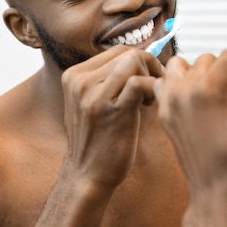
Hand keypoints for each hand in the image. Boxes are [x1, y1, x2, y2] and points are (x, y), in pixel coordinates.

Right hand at [60, 46, 162, 188]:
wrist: (86, 175)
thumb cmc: (97, 138)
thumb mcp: (90, 102)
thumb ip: (106, 79)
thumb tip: (137, 58)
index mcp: (74, 76)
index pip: (116, 51)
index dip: (139, 61)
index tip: (147, 79)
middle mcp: (81, 82)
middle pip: (127, 53)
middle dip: (149, 67)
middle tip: (153, 88)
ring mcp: (95, 96)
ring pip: (134, 61)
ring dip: (150, 76)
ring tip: (146, 99)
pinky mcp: (113, 111)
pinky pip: (139, 82)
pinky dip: (152, 88)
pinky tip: (147, 105)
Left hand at [153, 50, 226, 226]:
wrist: (222, 197)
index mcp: (208, 92)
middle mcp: (183, 94)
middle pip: (207, 60)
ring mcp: (170, 106)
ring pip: (181, 66)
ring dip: (199, 72)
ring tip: (217, 94)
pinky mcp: (165, 117)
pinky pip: (167, 85)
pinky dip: (180, 86)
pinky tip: (199, 102)